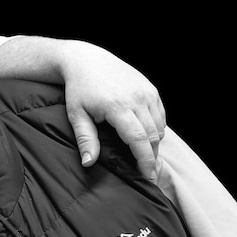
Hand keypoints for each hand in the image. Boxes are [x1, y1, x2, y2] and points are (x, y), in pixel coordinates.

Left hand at [61, 40, 164, 181]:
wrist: (86, 60)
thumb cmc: (79, 89)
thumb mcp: (76, 115)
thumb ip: (85, 139)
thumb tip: (88, 163)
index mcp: (118, 107)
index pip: (139, 140)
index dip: (145, 161)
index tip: (146, 177)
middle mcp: (137, 98)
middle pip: (153, 136)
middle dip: (152, 157)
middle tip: (146, 173)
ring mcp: (146, 92)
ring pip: (160, 126)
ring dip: (155, 144)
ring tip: (144, 156)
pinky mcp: (150, 88)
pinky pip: (160, 114)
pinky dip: (157, 128)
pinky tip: (146, 137)